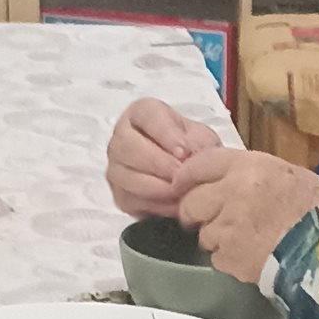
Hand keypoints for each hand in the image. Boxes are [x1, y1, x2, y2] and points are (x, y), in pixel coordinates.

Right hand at [105, 97, 223, 217]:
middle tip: (182, 174)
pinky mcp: (120, 195)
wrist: (192, 177)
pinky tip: (174, 204)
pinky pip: (131, 201)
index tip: (184, 152)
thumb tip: (185, 155)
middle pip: (128, 147)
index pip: (146, 116)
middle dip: (158, 163)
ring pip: (126, 176)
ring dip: (157, 187)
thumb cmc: (193, 150)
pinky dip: (155, 205)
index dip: (165, 134)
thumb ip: (196, 142)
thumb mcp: (202, 139)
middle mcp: (122, 137)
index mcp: (141, 113)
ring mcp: (117, 167)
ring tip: (181, 191)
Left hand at [177, 146, 318, 282]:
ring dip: (217, 239)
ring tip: (246, 241)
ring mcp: (229, 228)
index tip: (181, 185)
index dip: (186, 177)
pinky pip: (217, 259)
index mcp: (247, 167)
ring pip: (204, 235)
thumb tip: (225, 181)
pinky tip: (252, 256)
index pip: (199, 164)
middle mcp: (232, 194)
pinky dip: (229, 260)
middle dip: (196, 213)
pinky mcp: (231, 258)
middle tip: (210, 220)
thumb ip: (251, 174)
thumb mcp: (285, 174)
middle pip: (190, 203)